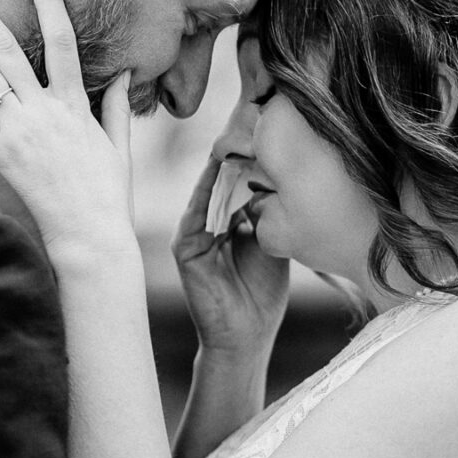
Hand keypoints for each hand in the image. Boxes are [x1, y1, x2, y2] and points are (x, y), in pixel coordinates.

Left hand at [0, 0, 135, 268]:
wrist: (88, 242)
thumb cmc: (106, 202)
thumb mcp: (119, 150)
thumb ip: (120, 108)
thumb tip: (127, 74)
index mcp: (76, 107)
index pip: (63, 41)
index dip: (48, 2)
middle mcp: (44, 112)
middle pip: (7, 46)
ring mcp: (18, 131)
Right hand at [173, 147, 289, 356]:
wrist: (248, 335)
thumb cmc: (262, 294)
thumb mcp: (273, 243)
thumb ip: (268, 213)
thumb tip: (273, 176)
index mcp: (227, 224)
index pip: (236, 184)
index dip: (249, 160)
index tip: (264, 132)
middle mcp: (208, 225)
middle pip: (220, 182)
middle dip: (234, 155)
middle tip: (249, 122)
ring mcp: (193, 235)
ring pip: (207, 192)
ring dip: (221, 166)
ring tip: (235, 136)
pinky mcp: (184, 248)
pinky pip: (195, 211)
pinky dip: (205, 189)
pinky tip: (218, 167)